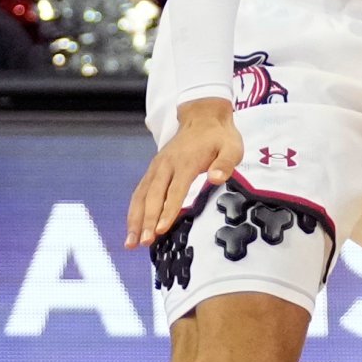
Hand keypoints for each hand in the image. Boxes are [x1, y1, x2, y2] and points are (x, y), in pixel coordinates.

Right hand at [126, 99, 242, 247]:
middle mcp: (165, 166)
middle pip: (153, 196)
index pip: (175, 191)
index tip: (160, 230)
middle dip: (146, 221)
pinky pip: (139, 193)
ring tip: (129, 243)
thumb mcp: (231, 147)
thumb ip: (225, 163)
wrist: (203, 118)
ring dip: (134, 220)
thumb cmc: (220, 137)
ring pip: (141, 196)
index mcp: (185, 162)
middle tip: (143, 243)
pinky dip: (133, 211)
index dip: (167, 211)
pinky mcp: (153, 171)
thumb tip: (216, 179)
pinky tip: (131, 229)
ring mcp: (156, 168)